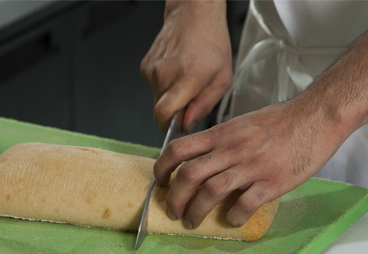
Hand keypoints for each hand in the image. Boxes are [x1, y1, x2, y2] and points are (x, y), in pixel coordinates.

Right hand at [140, 0, 232, 132]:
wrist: (194, 14)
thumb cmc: (212, 43)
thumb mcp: (222, 79)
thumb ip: (204, 105)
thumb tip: (187, 124)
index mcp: (187, 77)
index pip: (164, 113)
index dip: (169, 126)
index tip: (179, 126)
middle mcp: (165, 73)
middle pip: (159, 111)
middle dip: (173, 113)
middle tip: (189, 101)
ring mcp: (152, 69)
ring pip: (156, 100)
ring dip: (170, 98)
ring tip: (185, 81)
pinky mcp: (145, 66)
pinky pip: (153, 87)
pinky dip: (165, 86)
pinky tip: (177, 72)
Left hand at [153, 98, 351, 228]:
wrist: (316, 118)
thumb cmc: (280, 121)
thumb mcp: (242, 124)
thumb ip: (220, 141)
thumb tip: (200, 159)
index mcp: (222, 134)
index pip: (178, 149)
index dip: (162, 168)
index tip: (160, 183)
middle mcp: (231, 150)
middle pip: (188, 176)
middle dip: (175, 199)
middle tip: (173, 211)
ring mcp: (251, 166)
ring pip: (210, 192)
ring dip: (196, 212)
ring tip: (192, 222)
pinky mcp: (272, 182)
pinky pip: (244, 204)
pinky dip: (233, 217)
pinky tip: (232, 220)